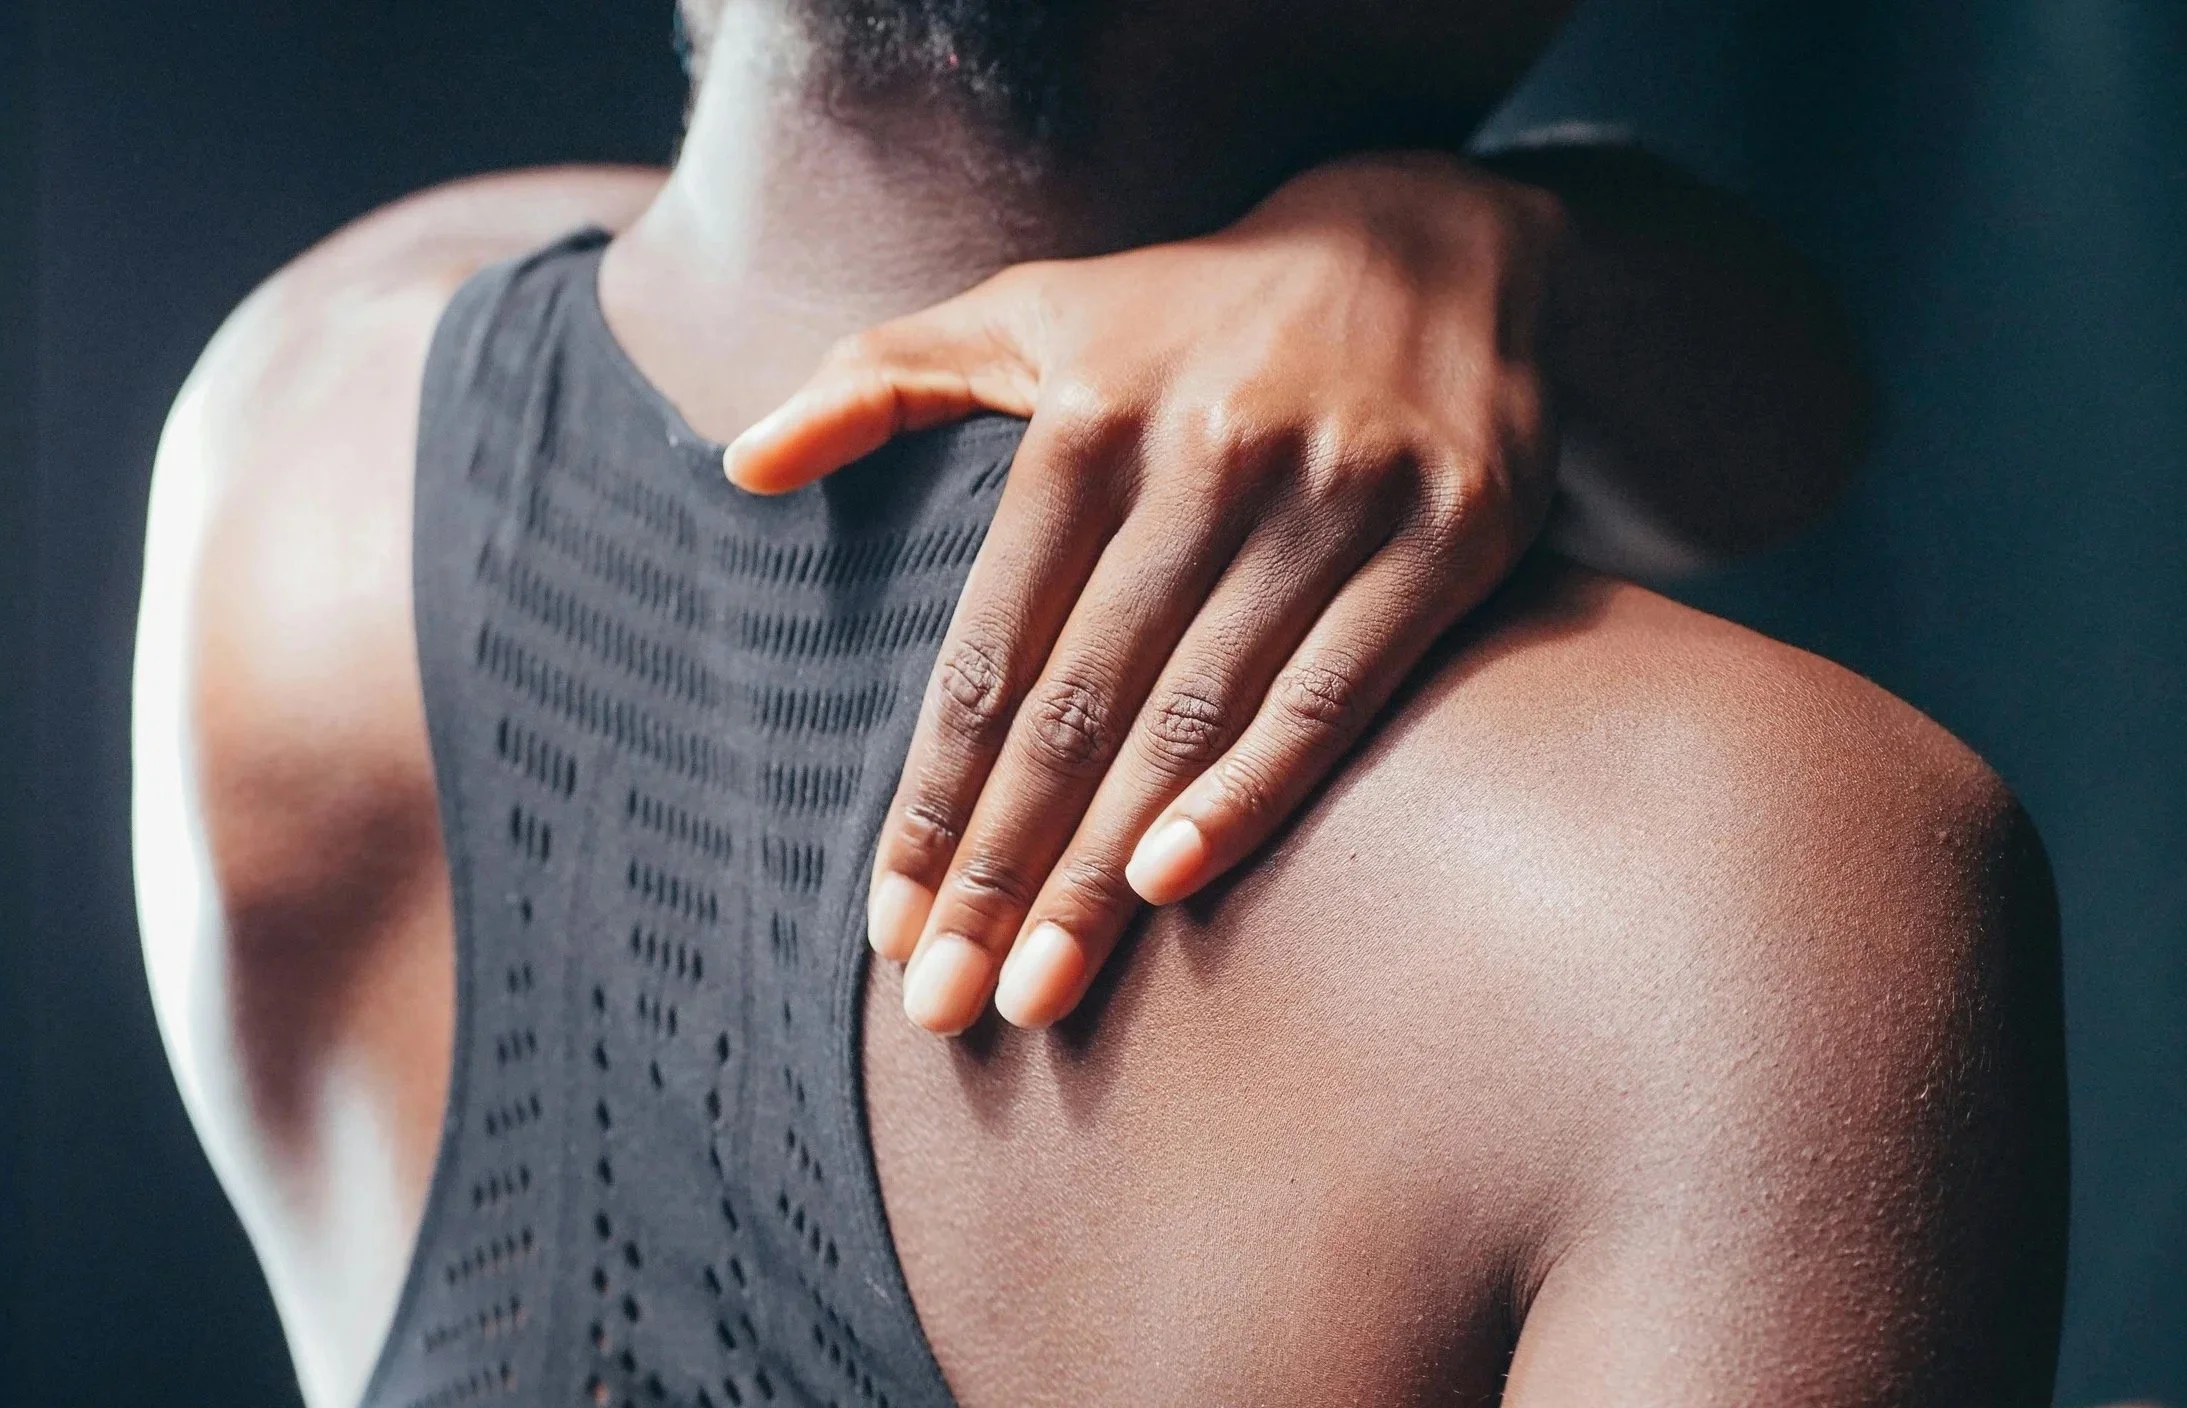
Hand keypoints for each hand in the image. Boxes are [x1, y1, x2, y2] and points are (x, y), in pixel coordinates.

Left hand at [724, 152, 1565, 1033]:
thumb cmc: (1194, 310)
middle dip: (998, 868)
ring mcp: (1332, 497)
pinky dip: (1255, 790)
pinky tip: (1173, 887)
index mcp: (1087, 417)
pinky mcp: (1447, 535)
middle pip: (1076, 707)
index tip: (886, 924)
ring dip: (1104, 870)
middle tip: (944, 1004)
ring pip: (1192, 718)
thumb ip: (880, 377)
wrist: (1431, 244)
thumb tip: (740, 464)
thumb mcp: (1030, 307)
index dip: (930, 796)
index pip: (987, 650)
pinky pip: (1334, 690)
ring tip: (1038, 991)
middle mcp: (1204, 457)